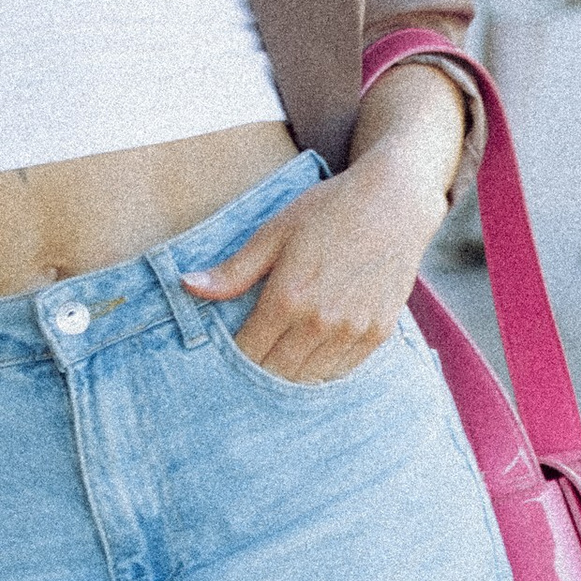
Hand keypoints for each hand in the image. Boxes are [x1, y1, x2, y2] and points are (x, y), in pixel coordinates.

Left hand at [182, 142, 442, 380]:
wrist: (393, 202)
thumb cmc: (328, 210)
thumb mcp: (275, 232)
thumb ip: (233, 270)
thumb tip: (187, 286)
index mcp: (288, 297)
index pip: (248, 353)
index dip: (233, 359)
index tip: (225, 356)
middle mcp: (320, 321)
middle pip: (277, 373)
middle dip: (258, 372)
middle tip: (249, 364)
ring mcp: (352, 331)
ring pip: (309, 378)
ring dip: (290, 375)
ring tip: (278, 361)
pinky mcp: (377, 334)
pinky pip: (341, 371)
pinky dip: (322, 370)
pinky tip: (312, 355)